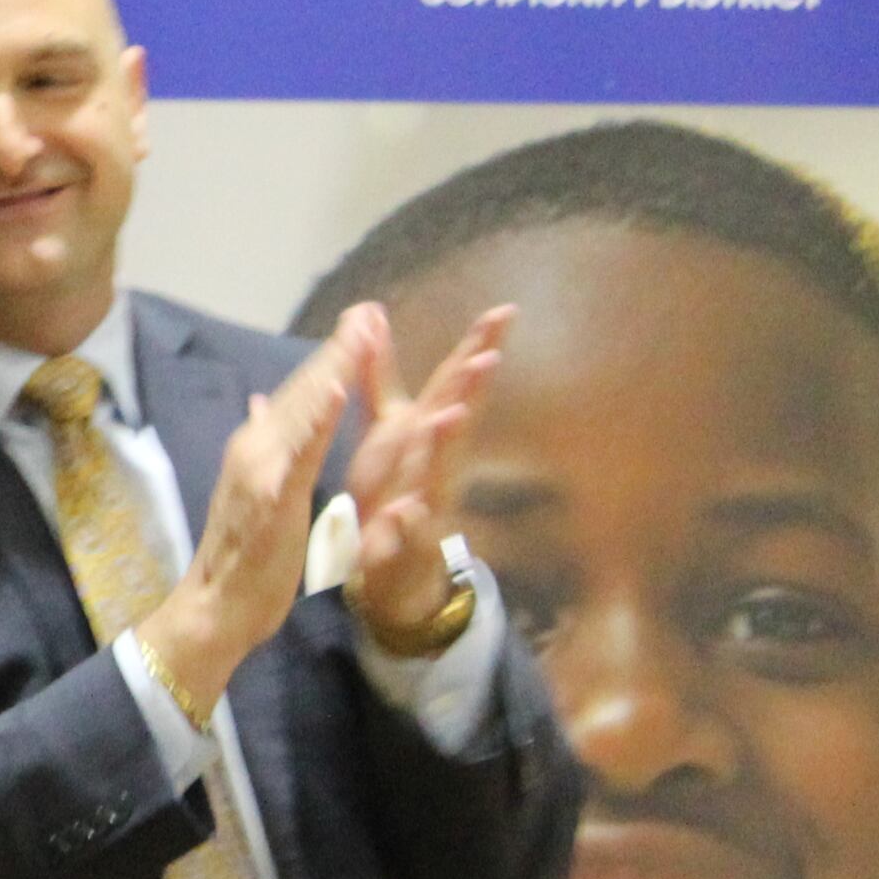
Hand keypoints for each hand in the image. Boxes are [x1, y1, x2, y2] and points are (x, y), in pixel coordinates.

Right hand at [133, 312, 367, 720]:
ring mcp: (262, 469)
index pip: (303, 393)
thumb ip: (265, 444)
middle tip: (371, 308)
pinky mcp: (273, 495)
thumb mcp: (260, 491)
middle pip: (305, 390)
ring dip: (334, 366)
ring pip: (305, 409)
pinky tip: (338, 388)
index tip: (363, 320)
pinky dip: (319, 417)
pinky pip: (301, 450)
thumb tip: (260, 403)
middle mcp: (256, 447)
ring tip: (362, 330)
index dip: (333, 356)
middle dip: (340, 347)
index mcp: (260, 446)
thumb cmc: (243, 557)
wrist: (215, 607)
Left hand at [338, 301, 507, 651]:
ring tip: (449, 417)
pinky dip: (409, 521)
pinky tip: (406, 509)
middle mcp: (437, 463)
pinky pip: (410, 533)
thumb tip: (373, 317)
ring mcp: (428, 503)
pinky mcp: (409, 544)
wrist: (391, 567)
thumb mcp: (384, 428)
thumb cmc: (394, 487)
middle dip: (473, 390)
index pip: (455, 383)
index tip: (505, 311)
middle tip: (488, 357)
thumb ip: (379, 376)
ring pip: (439, 474)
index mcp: (428, 432)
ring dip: (446, 447)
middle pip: (459, 421)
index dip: (479, 347)